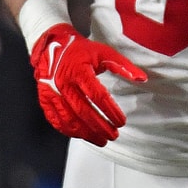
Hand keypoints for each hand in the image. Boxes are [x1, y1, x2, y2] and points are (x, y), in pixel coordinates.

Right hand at [30, 23, 146, 145]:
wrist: (51, 47)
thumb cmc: (81, 51)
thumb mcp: (104, 53)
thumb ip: (124, 66)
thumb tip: (142, 79)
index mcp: (79, 71)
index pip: (97, 95)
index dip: (110, 110)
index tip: (121, 121)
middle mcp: (64, 84)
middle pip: (84, 112)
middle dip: (100, 127)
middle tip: (114, 135)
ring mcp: (52, 93)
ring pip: (70, 120)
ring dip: (86, 133)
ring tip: (101, 140)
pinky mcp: (45, 100)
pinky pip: (56, 120)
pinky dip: (69, 131)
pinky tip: (82, 136)